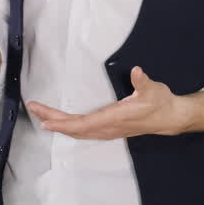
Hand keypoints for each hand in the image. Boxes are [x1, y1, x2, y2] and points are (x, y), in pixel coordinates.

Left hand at [26, 66, 187, 139]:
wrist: (169, 118)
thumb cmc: (160, 103)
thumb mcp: (153, 90)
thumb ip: (143, 82)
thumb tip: (137, 72)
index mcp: (114, 118)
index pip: (83, 123)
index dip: (63, 122)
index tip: (45, 119)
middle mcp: (108, 128)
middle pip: (75, 128)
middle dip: (53, 119)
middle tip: (34, 109)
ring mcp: (108, 131)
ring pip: (78, 132)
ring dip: (59, 124)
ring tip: (42, 116)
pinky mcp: (109, 130)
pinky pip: (84, 132)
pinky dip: (69, 128)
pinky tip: (61, 124)